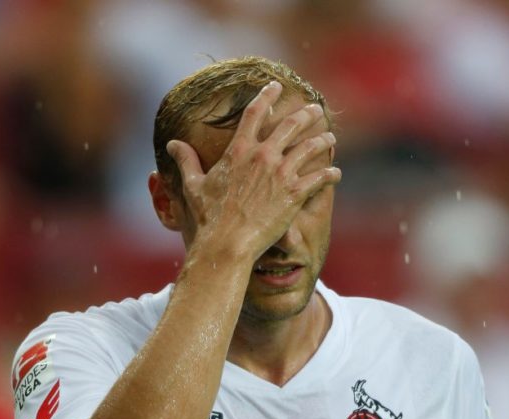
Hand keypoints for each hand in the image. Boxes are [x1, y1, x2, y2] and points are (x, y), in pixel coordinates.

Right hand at [166, 81, 340, 261]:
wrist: (227, 242)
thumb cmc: (208, 217)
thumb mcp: (194, 185)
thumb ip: (186, 161)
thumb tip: (172, 144)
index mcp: (239, 150)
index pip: (254, 113)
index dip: (267, 96)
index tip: (276, 87)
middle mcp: (263, 156)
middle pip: (290, 125)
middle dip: (305, 115)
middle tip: (315, 109)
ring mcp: (281, 174)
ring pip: (309, 148)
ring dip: (322, 140)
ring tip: (330, 137)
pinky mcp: (294, 193)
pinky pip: (319, 178)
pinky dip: (329, 174)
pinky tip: (336, 173)